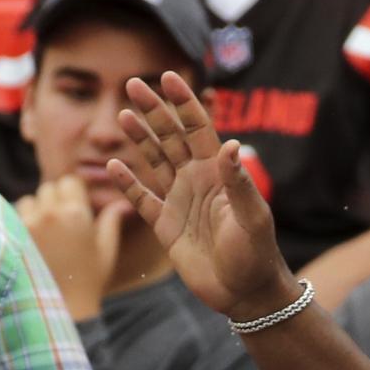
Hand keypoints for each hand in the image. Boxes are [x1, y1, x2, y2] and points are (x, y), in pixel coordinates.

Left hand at [18, 173, 124, 320]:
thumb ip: (111, 221)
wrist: (63, 308)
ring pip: (28, 200)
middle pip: (48, 188)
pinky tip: (31, 241)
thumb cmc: (88, 280)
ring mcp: (28, 224)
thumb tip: (122, 203)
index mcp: (77, 213)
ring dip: (35, 210)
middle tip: (59, 222)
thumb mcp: (105, 250)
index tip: (73, 205)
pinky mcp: (13, 236)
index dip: (72, 192)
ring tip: (43, 232)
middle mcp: (51, 213)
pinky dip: (21, 223)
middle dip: (54, 200)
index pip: (69, 181)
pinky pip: (14, 217)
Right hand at [114, 73, 295, 319]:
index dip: (183, 102)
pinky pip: (143, 200)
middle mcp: (196, 181)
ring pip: (154, 162)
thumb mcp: (252, 217)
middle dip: (153, 110)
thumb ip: (238, 182)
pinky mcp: (166, 227)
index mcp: (217, 172)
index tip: (167, 77)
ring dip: (139, 139)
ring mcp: (179, 202)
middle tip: (132, 84)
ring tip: (122, 116)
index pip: (197, 128)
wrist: (245, 292)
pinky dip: (128, 184)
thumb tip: (229, 145)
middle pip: (170, 137)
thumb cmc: (256, 254)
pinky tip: (114, 166)